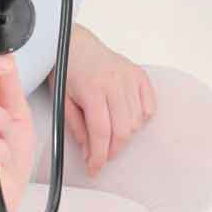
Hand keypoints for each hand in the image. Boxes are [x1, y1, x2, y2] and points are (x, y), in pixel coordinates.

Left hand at [50, 25, 156, 176]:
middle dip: (113, 149)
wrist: (73, 42)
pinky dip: (141, 118)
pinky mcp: (139, 75)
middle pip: (123, 130)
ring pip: (137, 121)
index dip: (99, 156)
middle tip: (102, 154)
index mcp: (92, 89)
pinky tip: (126, 117)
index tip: (94, 168)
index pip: (101, 133)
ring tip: (110, 133)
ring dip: (125, 135)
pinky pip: (149, 106)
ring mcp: (129, 78)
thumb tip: (89, 152)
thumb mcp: (62, 100)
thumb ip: (77, 127)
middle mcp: (115, 83)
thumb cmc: (64, 69)